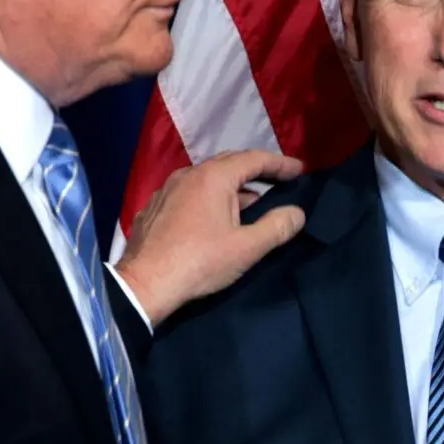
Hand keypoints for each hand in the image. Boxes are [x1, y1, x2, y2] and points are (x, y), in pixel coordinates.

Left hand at [115, 149, 306, 322]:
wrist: (144, 284)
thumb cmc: (200, 262)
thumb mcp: (247, 248)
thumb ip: (277, 227)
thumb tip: (297, 213)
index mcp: (214, 177)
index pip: (254, 159)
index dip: (280, 164)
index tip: (299, 171)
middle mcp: (188, 174)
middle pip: (229, 163)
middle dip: (256, 170)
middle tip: (278, 180)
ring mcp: (167, 189)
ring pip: (207, 179)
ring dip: (232, 186)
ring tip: (251, 202)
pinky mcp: (155, 207)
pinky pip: (189, 193)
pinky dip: (209, 198)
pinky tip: (214, 217)